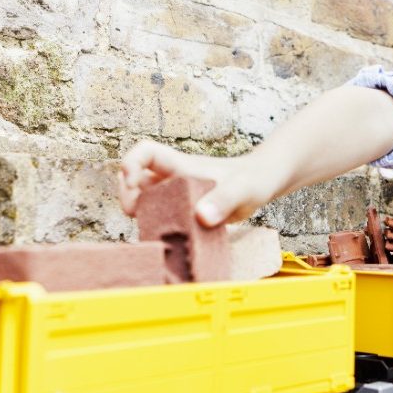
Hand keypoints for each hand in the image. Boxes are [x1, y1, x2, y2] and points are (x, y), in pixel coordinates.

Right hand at [118, 139, 274, 225]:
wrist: (264, 183)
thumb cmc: (253, 179)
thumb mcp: (243, 189)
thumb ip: (224, 200)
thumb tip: (201, 217)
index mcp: (183, 167)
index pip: (147, 152)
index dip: (131, 163)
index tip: (132, 181)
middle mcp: (175, 179)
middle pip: (136, 179)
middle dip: (128, 194)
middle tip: (136, 213)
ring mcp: (180, 194)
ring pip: (146, 199)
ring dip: (142, 213)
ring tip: (151, 228)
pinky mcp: (186, 210)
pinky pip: (164, 215)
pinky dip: (159, 226)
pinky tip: (168, 239)